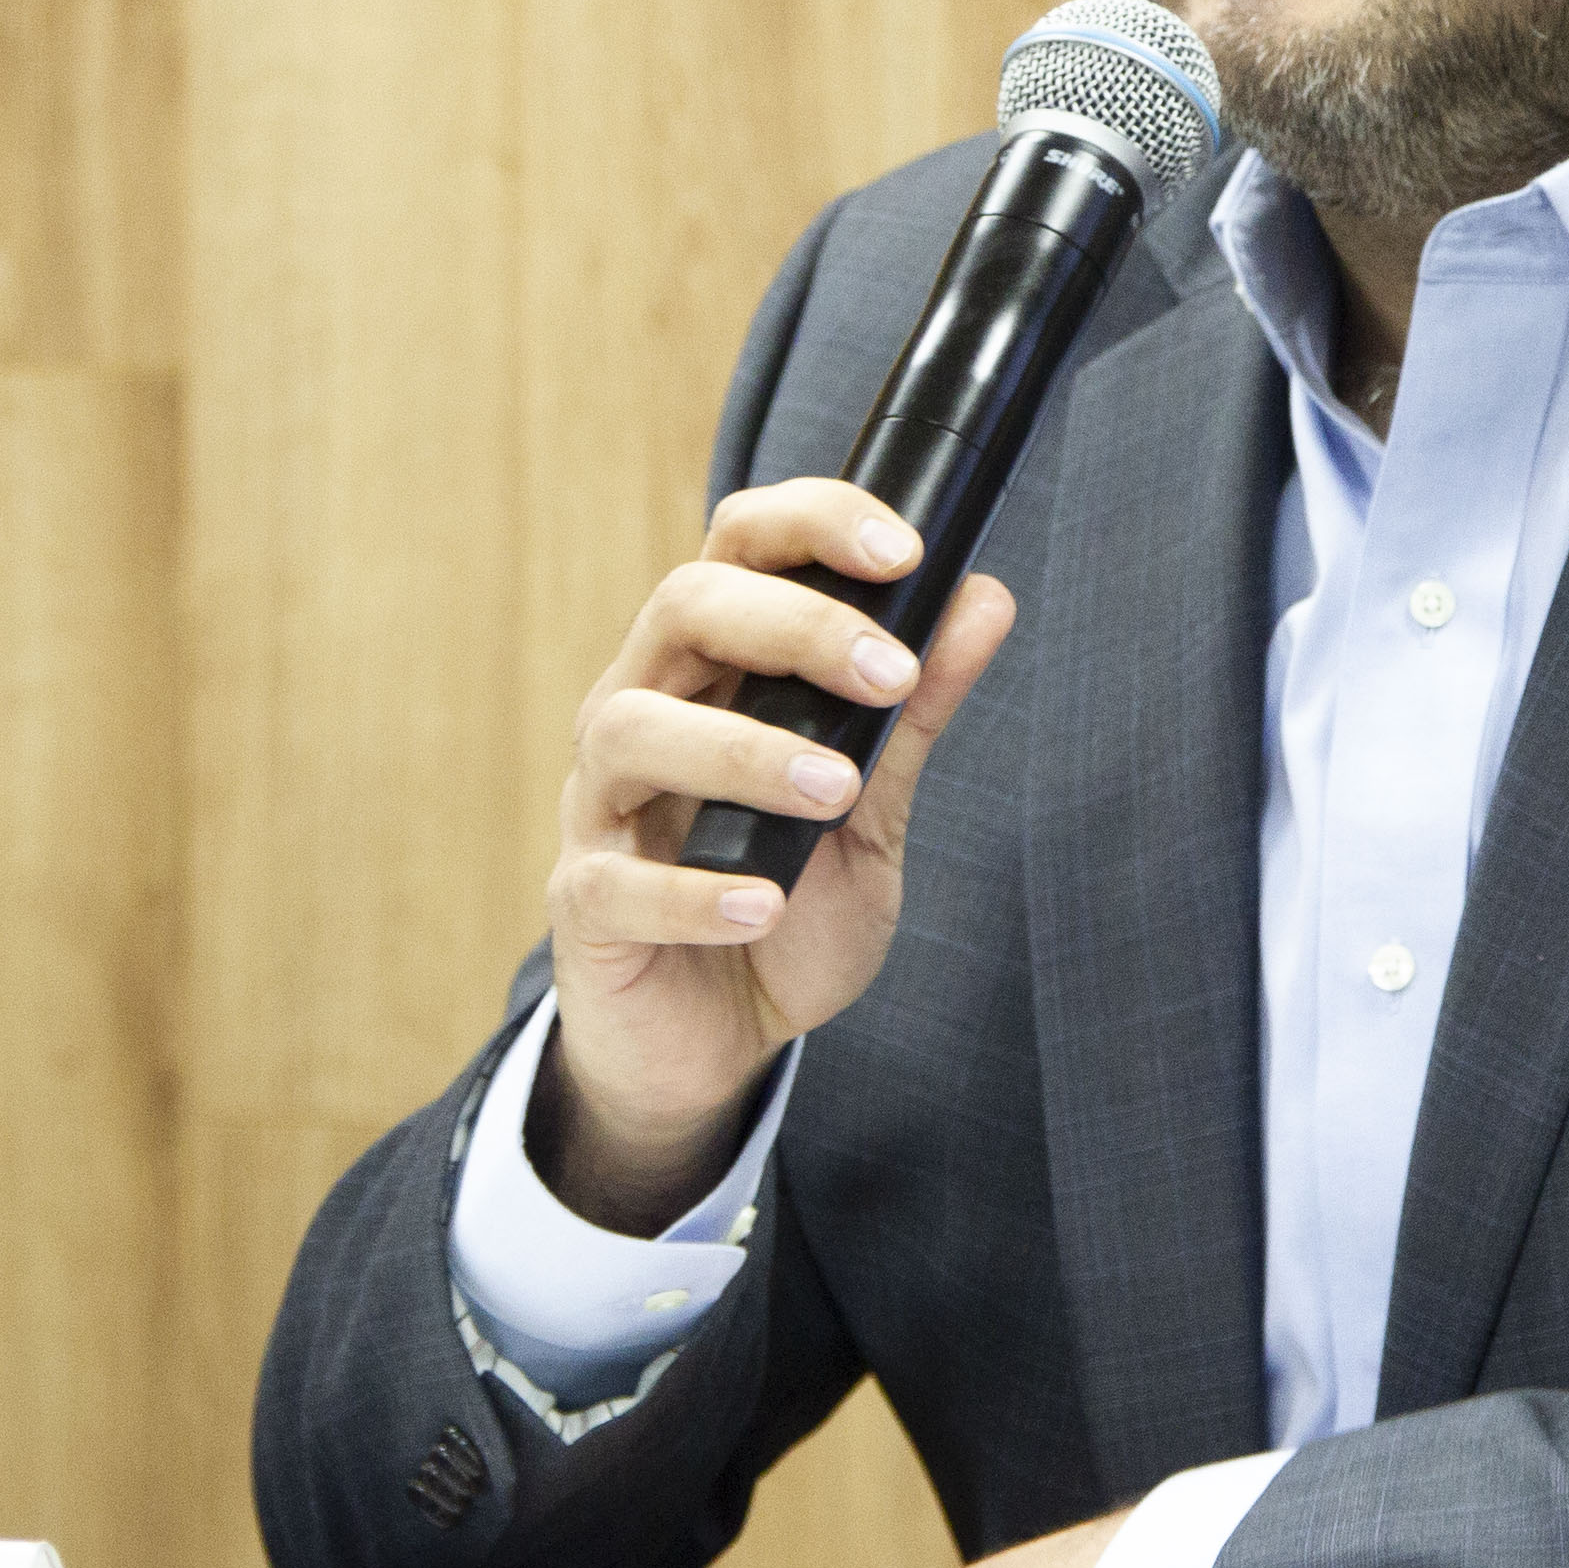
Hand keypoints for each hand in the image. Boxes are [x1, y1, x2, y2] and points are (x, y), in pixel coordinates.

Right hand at [542, 479, 1016, 1230]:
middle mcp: (643, 708)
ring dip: (742, 749)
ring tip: (832, 794)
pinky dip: (692, 893)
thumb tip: (985, 597)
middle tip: (889, 677)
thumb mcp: (871, 807)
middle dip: (796, 625)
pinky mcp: (584, 902)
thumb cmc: (785, 906)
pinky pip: (614, 880)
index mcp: (711, 668)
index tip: (906, 551)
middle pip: (683, 606)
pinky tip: (762, 906)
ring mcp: (603, 804)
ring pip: (632, 727)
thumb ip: (914, 713)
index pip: (738, 546)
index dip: (812, 523)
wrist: (715, 1044)